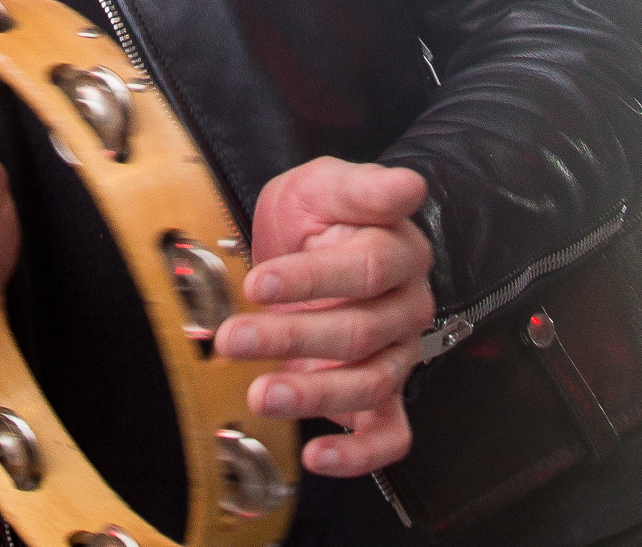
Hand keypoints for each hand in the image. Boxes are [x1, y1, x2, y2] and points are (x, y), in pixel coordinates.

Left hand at [214, 157, 433, 477]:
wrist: (307, 244)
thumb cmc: (316, 214)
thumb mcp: (324, 184)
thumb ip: (362, 187)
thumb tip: (408, 185)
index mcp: (399, 250)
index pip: (365, 269)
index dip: (310, 279)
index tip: (257, 282)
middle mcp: (407, 306)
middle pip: (358, 330)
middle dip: (289, 337)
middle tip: (232, 339)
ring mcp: (399, 353)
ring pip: (369, 383)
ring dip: (312, 395)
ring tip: (260, 394)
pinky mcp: (385, 396)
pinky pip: (390, 436)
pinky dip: (357, 455)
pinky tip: (317, 456)